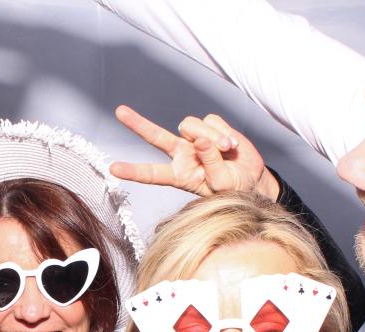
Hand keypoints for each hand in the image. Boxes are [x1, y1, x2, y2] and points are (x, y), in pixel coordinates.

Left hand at [111, 105, 278, 198]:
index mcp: (179, 175)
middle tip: (119, 112)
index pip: (152, 174)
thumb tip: (201, 139)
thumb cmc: (232, 186)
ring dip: (212, 136)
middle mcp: (182, 154)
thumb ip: (210, 162)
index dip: (133, 171)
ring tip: (228, 150)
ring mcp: (194, 139)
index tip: (113, 168)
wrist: (251, 178)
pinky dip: (224, 131)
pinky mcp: (209, 126)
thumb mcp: (221, 183)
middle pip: (156, 137)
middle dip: (138, 124)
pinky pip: (211, 120)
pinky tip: (231, 145)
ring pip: (190, 125)